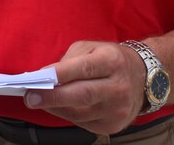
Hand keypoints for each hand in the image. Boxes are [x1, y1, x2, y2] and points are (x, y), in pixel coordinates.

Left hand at [24, 40, 145, 133]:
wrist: (143, 78)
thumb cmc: (110, 59)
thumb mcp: (92, 48)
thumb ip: (68, 61)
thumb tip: (45, 76)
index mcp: (112, 62)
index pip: (84, 69)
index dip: (59, 75)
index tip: (37, 78)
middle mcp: (118, 87)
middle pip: (82, 95)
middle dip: (52, 97)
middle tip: (30, 98)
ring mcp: (117, 109)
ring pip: (80, 112)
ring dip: (55, 107)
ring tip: (38, 101)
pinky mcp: (113, 125)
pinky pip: (83, 122)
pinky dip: (66, 114)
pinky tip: (57, 106)